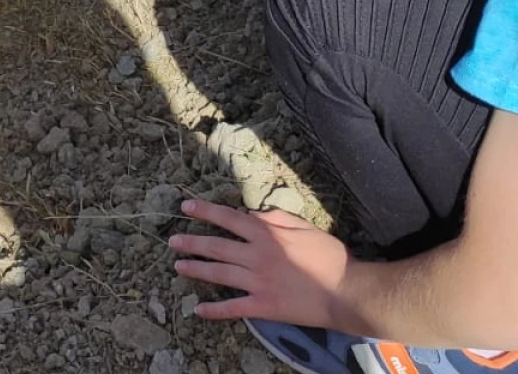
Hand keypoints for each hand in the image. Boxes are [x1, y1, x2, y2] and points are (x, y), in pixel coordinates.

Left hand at [172, 199, 352, 328]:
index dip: (206, 211)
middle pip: (217, 247)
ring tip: (178, 266)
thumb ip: (277, 219)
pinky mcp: (263, 307)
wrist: (346, 291)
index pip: (229, 219)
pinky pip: (233, 308)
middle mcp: (257, 257)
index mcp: (267, 235)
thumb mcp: (305, 227)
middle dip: (192, 242)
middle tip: (172, 240)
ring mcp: (258, 283)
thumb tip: (254, 214)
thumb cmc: (330, 257)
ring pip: (219, 274)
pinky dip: (214, 310)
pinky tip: (198, 310)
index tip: (186, 206)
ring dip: (196, 270)